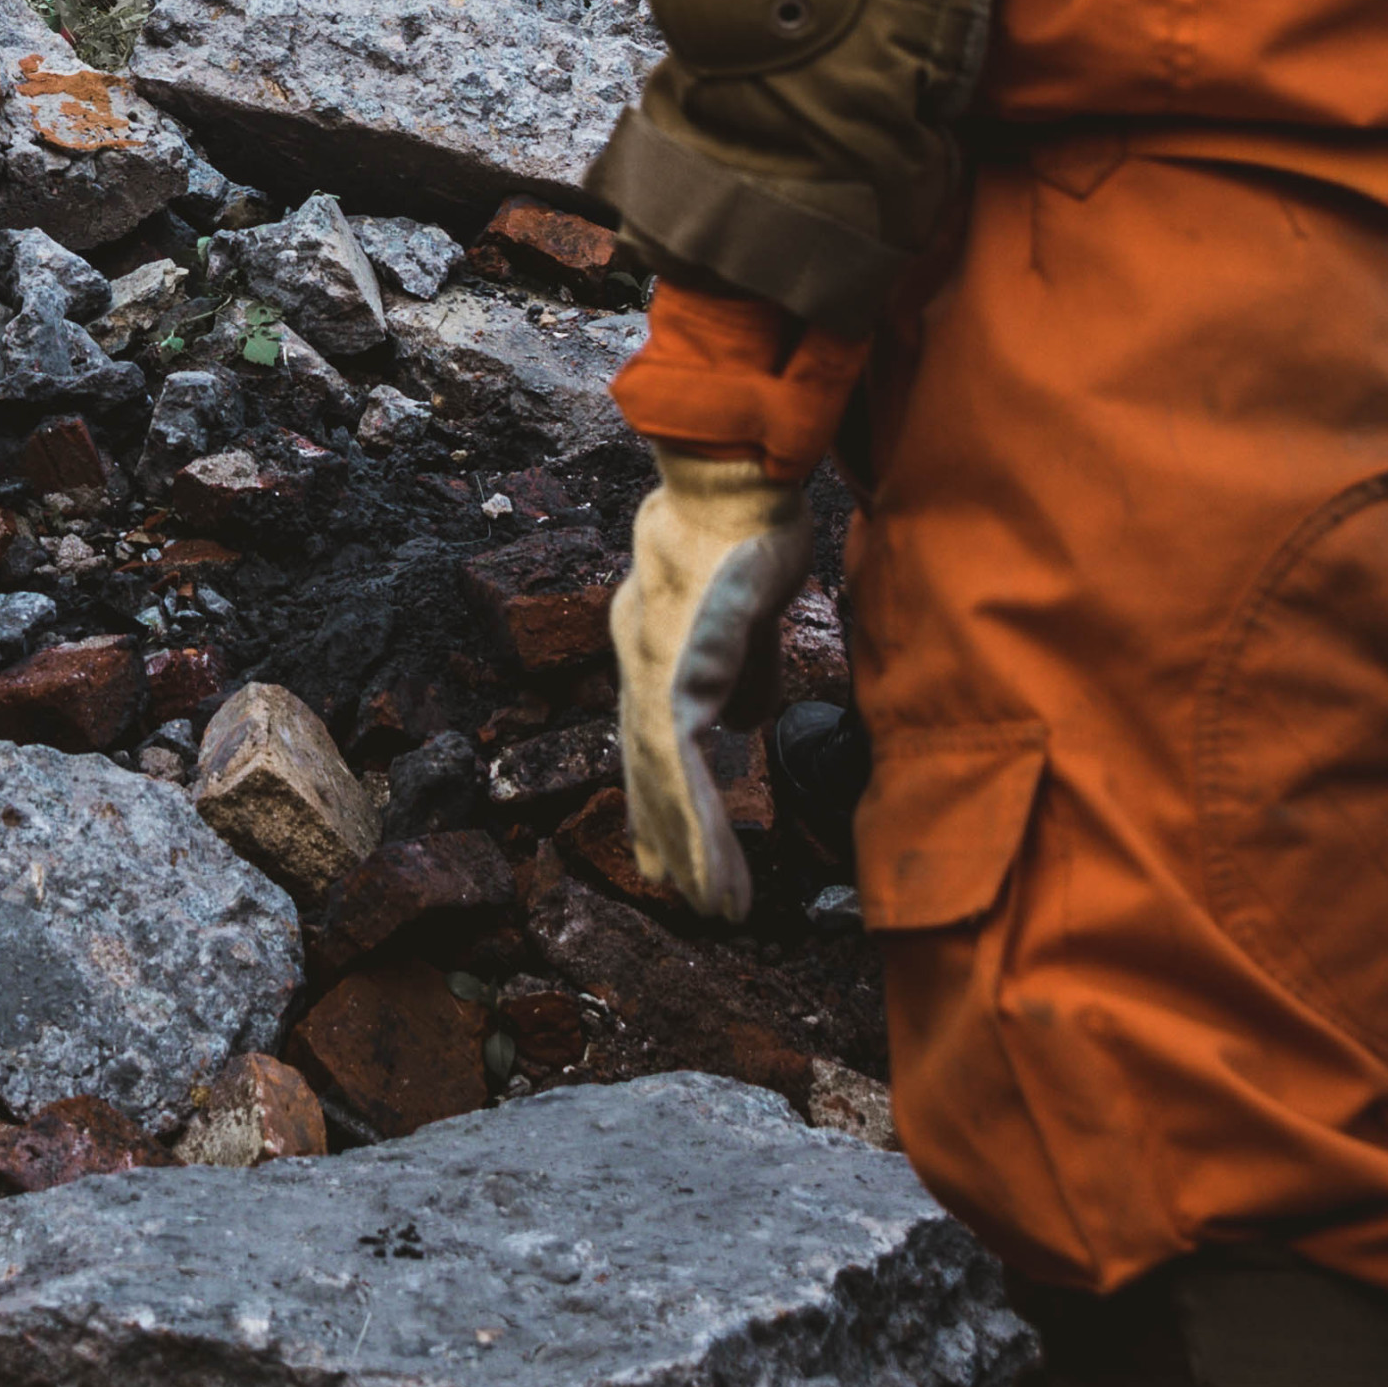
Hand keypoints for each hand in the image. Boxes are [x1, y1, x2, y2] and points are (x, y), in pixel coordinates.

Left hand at [612, 442, 808, 921]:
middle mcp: (641, 663)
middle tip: (680, 893)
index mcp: (658, 647)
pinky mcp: (672, 677)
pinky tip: (711, 869)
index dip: (663, 794)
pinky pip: (680, 770)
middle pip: (647, 769)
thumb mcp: (746, 613)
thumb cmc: (746, 527)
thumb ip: (743, 669)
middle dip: (665, 833)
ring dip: (688, 848)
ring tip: (712, 905)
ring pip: (661, 782)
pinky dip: (696, 826)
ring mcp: (649, 670)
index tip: (674, 841)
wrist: (735, 480)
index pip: (655, 737)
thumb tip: (743, 723)